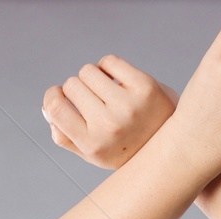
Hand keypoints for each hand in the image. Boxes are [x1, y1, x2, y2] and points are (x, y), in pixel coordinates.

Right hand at [42, 56, 178, 169]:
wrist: (173, 145)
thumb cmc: (126, 148)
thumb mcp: (95, 154)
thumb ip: (66, 137)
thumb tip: (47, 110)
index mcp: (92, 145)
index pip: (54, 106)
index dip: (53, 97)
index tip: (60, 97)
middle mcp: (109, 127)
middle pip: (71, 85)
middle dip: (79, 89)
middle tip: (95, 103)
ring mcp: (128, 106)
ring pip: (88, 71)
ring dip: (94, 77)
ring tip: (108, 94)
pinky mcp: (144, 86)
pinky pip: (109, 62)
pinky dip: (110, 68)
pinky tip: (120, 83)